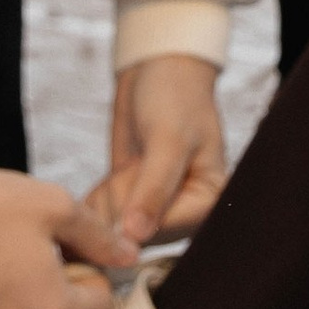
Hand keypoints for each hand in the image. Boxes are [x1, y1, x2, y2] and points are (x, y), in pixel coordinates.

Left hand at [90, 52, 227, 244]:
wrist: (157, 72)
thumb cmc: (175, 99)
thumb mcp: (168, 140)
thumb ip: (154, 189)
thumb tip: (136, 235)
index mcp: (209, 201)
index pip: (169, 230)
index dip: (138, 223)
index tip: (120, 199)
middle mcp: (184, 212)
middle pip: (139, 236)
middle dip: (120, 209)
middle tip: (128, 172)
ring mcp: (154, 208)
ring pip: (117, 228)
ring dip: (107, 203)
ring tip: (127, 167)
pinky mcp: (131, 201)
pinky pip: (105, 216)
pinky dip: (99, 198)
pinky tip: (113, 174)